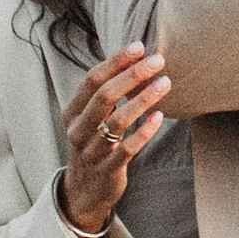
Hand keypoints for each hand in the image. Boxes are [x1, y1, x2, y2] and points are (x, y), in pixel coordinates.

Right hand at [58, 44, 170, 237]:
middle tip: (158, 61)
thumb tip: (136, 60)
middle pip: (104, 97)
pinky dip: (143, 132)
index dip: (115, 62)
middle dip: (132, 75)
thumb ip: (106, 94)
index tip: (139, 46)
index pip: (92, 80)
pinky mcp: (106, 170)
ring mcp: (91, 151)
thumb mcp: (91, 119)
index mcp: (72, 112)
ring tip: (165, 83)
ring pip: (117, 121)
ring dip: (142, 99)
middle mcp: (78, 130)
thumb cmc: (94, 144)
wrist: (84, 191)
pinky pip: (126, 149)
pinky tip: (159, 116)